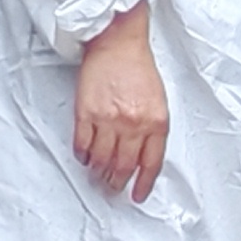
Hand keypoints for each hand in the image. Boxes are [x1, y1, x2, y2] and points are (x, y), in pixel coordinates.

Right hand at [73, 3, 169, 201]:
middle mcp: (133, 124)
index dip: (143, 184)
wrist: (118, 44)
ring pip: (101, 159)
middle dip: (117, 182)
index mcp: (156, 122)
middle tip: (112, 188)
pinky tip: (84, 158)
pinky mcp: (86, 113)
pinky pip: (82, 144)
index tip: (137, 196)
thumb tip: (143, 156)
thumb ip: (153, 130)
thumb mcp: (159, 102)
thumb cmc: (139, 70)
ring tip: (98, 176)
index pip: (151, 164)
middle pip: (124, 166)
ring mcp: (108, 120)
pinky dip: (82, 155)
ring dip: (99, 172)